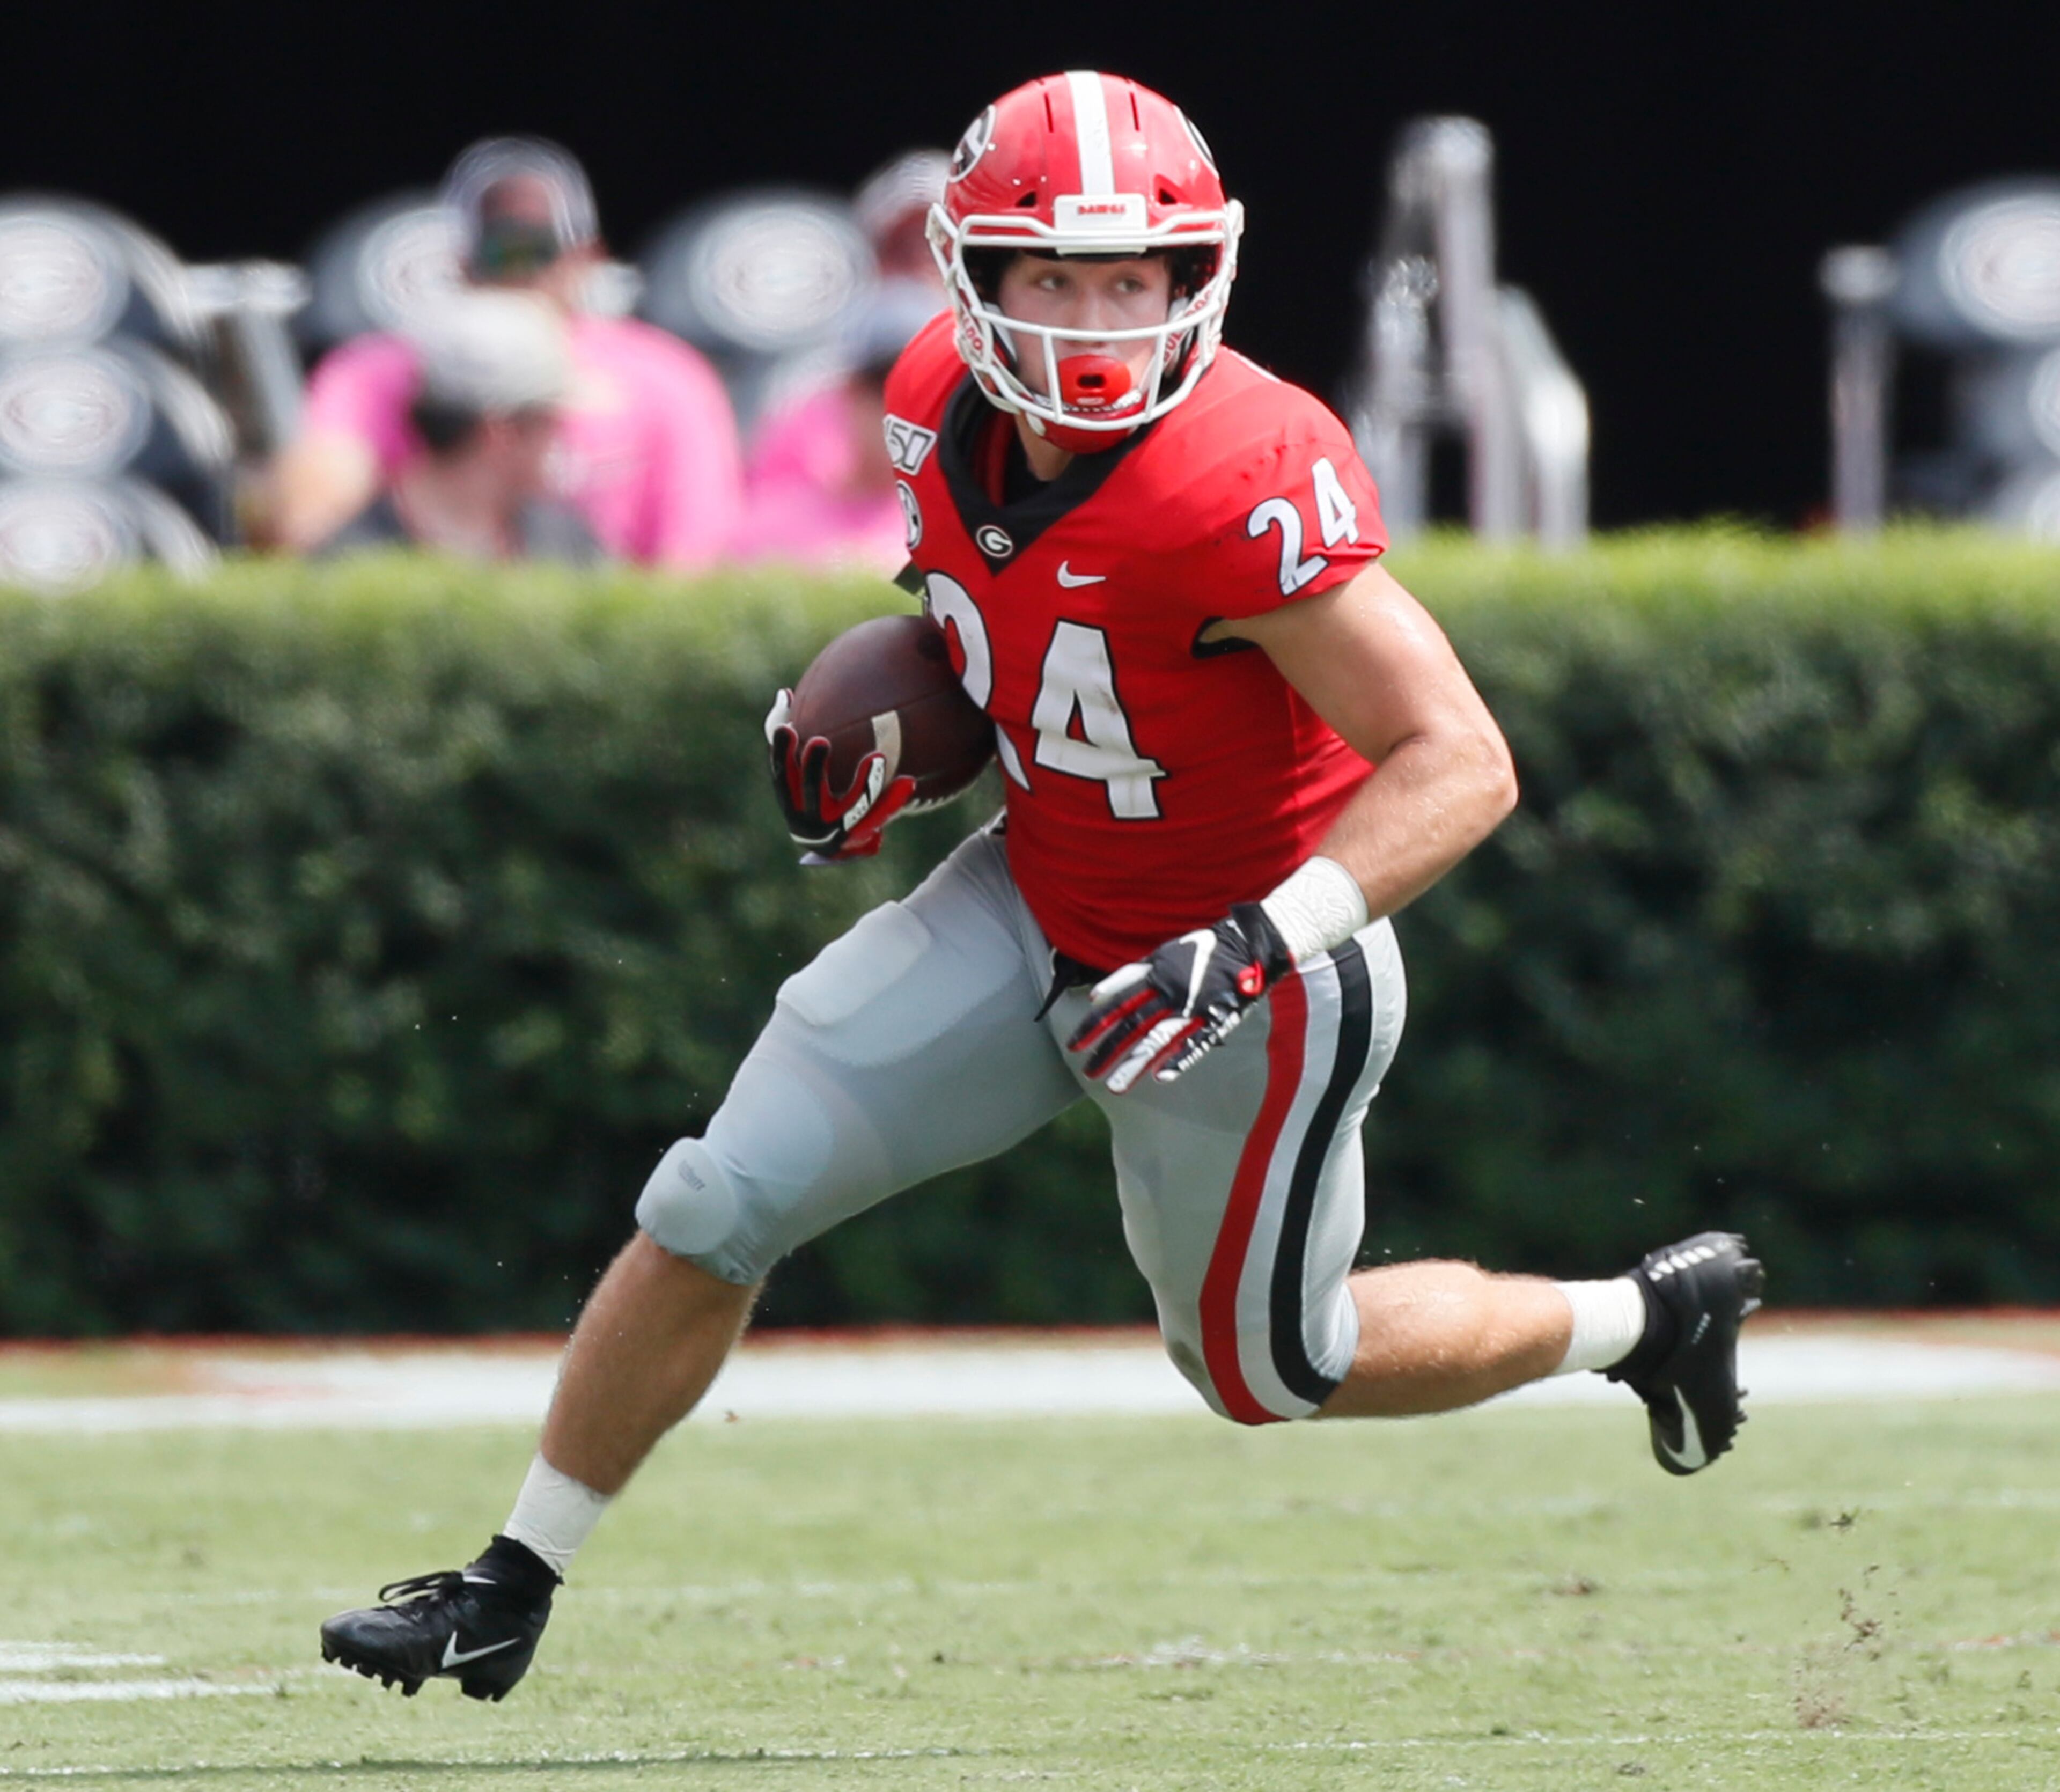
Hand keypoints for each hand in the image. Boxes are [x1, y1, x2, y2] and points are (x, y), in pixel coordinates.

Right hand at [764, 689, 916, 863]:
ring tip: (878, 757)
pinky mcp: (860, 838)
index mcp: (790, 798)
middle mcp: (807, 819)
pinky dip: (892, 799)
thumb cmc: (813, 795)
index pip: (782, 774)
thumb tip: (785, 693)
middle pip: (810, 790)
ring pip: (852, 807)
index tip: (789, 728)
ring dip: (865, 783)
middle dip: (814, 767)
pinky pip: (879, 816)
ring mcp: (835, 832)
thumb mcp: (799, 767)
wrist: (834, 845)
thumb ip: (787, 731)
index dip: (782, 752)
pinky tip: (909, 780)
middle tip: (820, 741)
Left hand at [1066, 904, 1292, 1092]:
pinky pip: (1194, 1042)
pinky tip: (1160, 1078)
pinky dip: (1178, 1059)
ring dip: (1133, 1063)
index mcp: (1155, 973)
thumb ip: (1137, 972)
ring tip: (1113, 1086)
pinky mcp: (1215, 1017)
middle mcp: (1169, 990)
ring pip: (1156, 1038)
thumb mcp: (1165, 952)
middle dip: (1106, 1049)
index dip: (1095, 1021)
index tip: (1076, 1042)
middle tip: (1086, 1071)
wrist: (1247, 944)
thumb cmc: (1204, 948)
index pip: (1118, 1000)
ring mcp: (1191, 1005)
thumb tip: (1101, 992)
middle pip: (1130, 1023)